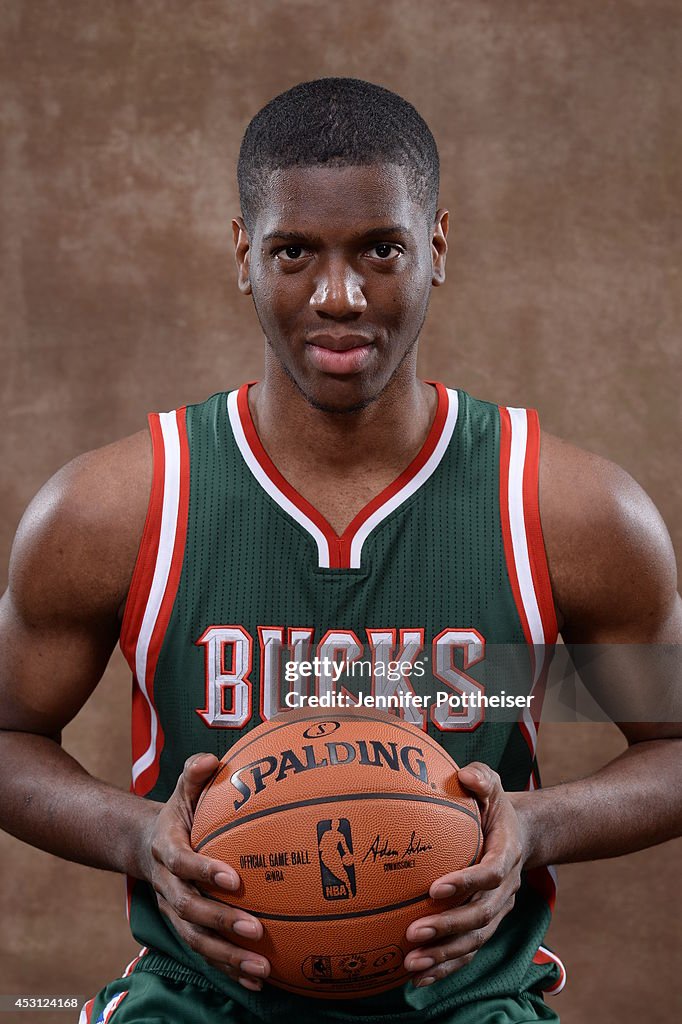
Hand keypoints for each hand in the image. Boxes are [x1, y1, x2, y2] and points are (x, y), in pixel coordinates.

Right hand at [141, 752, 270, 991]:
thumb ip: (195, 774)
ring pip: (196, 940)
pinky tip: (257, 979)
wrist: (146, 845)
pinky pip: (205, 953)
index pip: (182, 863)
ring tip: (261, 967)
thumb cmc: (179, 813)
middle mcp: (166, 885)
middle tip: (256, 929)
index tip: (235, 879)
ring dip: (227, 956)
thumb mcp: (183, 789)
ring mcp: (174, 911)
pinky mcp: (185, 927)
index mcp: (166, 850)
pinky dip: (228, 968)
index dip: (204, 871)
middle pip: (189, 911)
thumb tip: (211, 759)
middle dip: (221, 923)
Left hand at [404, 762, 525, 987]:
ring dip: (443, 955)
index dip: (466, 883)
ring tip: (411, 963)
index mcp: (506, 854)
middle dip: (447, 928)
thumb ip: (481, 779)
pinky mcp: (486, 926)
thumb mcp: (492, 786)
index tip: (435, 888)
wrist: (519, 835)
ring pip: (474, 941)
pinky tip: (416, 978)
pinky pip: (467, 952)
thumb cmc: (494, 807)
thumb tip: (465, 775)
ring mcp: (497, 911)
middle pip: (480, 916)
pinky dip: (445, 967)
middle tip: (413, 933)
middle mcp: (504, 889)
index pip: (489, 873)